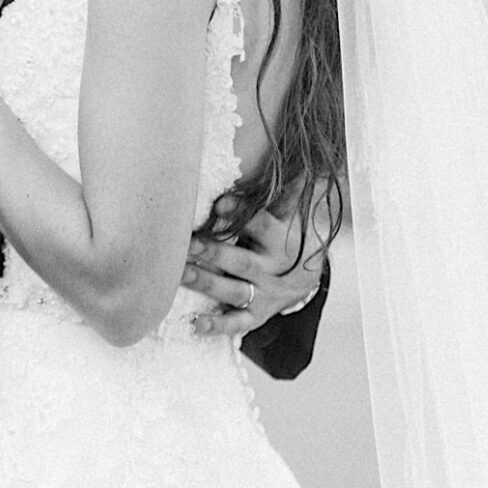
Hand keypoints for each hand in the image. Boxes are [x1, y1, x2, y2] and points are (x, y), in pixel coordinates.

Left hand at [180, 205, 329, 337]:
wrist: (308, 280)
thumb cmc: (287, 238)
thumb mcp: (290, 215)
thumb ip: (285, 192)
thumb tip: (295, 162)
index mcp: (281, 240)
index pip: (261, 225)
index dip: (241, 214)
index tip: (219, 204)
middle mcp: (273, 269)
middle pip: (241, 262)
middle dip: (213, 253)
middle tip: (187, 244)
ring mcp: (264, 295)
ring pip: (233, 291)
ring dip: (206, 283)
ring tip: (179, 274)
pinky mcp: (257, 315)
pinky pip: (237, 323)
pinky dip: (217, 326)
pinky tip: (195, 324)